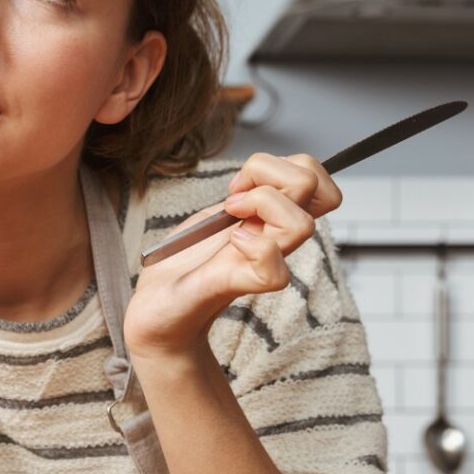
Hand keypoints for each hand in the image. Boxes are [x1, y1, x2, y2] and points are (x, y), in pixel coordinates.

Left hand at [124, 153, 341, 360]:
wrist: (156, 308)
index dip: (282, 164)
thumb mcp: (212, 215)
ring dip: (261, 204)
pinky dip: (254, 248)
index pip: (313, 177)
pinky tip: (231, 244)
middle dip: (272, 172)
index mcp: (270, 217)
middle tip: (235, 195)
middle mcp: (274, 237)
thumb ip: (242, 197)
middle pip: (317, 189)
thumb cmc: (182, 263)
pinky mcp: (237, 285)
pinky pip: (275, 272)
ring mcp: (260, 262)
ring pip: (302, 225)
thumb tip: (256, 177)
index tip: (240, 183)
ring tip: (229, 217)